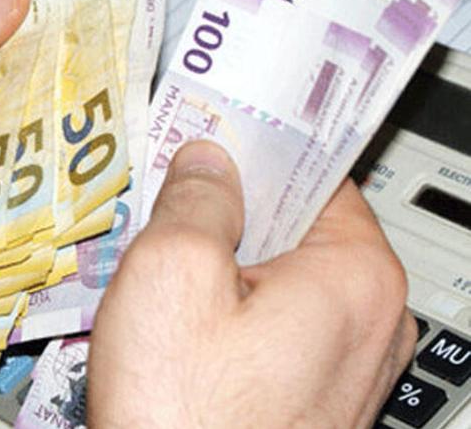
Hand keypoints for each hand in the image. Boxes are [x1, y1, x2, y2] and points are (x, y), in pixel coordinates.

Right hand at [88, 141, 415, 427]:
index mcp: (354, 278)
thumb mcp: (171, 275)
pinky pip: (269, 325)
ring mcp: (341, 367)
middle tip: (171, 200)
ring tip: (163, 260)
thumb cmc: (183, 418)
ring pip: (277, 277)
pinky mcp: (307, 397)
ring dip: (221, 262)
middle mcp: (367, 324)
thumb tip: (207, 164)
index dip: (256, 146)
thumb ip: (195, 200)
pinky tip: (180, 317)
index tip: (213, 131)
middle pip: (295, 226)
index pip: (316, 171)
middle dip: (230, 210)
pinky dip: (226, 308)